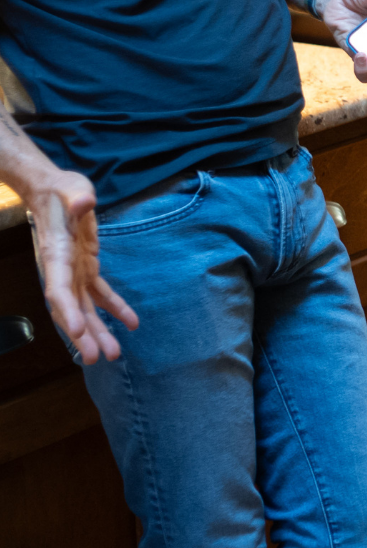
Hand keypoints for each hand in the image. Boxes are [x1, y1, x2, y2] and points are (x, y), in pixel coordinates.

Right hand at [24, 168, 137, 363]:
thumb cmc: (62, 191)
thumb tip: (84, 203)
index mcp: (56, 255)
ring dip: (99, 330)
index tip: (77, 332)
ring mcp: (74, 272)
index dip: (67, 311)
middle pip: (72, 308)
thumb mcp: (72, 189)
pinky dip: (114, 308)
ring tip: (115, 354)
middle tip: (99, 358)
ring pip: (85, 308)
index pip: (59, 289)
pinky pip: (100, 294)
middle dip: (84, 335)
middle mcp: (62, 270)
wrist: (55, 191)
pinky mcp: (86, 268)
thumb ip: (77, 197)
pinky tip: (131, 324)